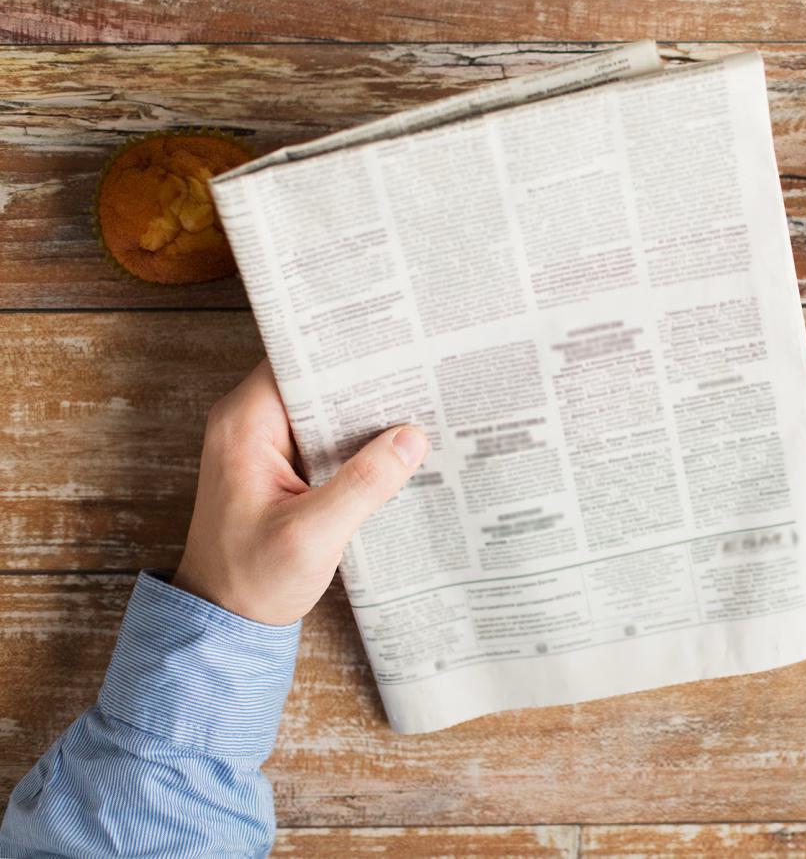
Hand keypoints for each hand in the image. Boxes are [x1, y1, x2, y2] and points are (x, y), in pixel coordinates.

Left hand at [173, 360, 428, 623]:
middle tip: (420, 378)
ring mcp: (263, 444)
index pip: (299, 361)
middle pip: (315, 379)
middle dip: (365, 382)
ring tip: (417, 408)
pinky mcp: (280, 465)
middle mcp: (249, 423)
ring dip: (364, 413)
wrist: (223, 620)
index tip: (395, 348)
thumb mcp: (313, 534)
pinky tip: (393, 446)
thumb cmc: (252, 580)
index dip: (346, 352)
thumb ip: (363, 484)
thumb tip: (412, 438)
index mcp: (244, 424)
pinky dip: (355, 440)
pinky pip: (323, 436)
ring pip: (323, 408)